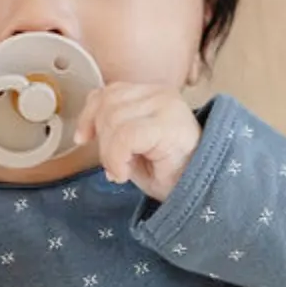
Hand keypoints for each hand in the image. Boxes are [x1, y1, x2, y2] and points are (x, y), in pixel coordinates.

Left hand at [73, 82, 200, 202]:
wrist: (202, 195)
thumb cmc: (169, 173)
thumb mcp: (133, 146)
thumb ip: (114, 128)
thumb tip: (87, 128)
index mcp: (152, 94)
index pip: (109, 92)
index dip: (89, 114)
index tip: (83, 138)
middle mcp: (160, 94)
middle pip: (107, 105)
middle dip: (101, 140)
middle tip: (114, 166)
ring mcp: (166, 106)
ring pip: (113, 119)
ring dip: (109, 153)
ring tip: (123, 170)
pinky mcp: (168, 124)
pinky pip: (125, 135)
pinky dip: (116, 158)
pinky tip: (124, 173)